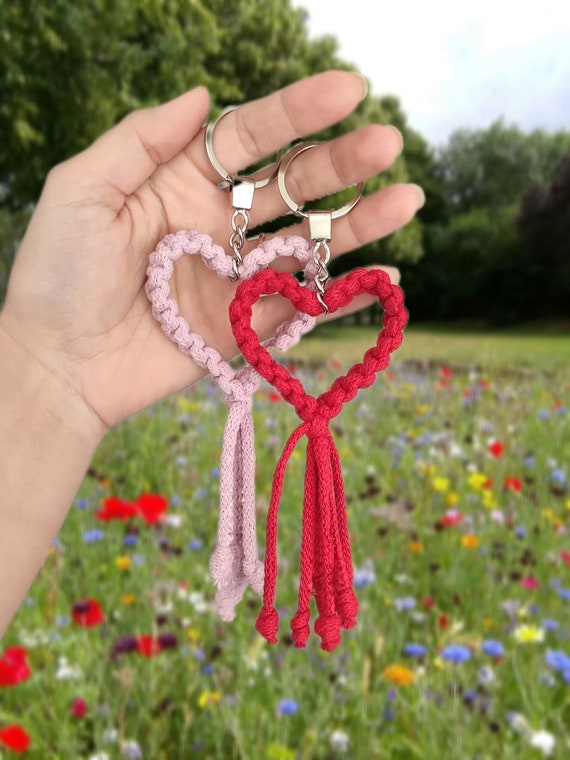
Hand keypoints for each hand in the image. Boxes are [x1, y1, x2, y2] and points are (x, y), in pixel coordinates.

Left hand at [0, 70, 422, 431]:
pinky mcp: (249, 328)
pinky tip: (388, 278)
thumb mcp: (82, 190)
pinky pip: (306, 309)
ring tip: (408, 201)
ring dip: (359, 223)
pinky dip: (347, 297)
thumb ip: (140, 139)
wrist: (58, 365)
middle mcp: (221, 223)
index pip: (252, 137)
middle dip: (340, 163)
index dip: (298, 111)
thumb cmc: (58, 275)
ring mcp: (240, 277)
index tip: (348, 89)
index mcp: (183, 181)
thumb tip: (202, 93)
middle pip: (293, 185)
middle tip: (387, 144)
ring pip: (310, 243)